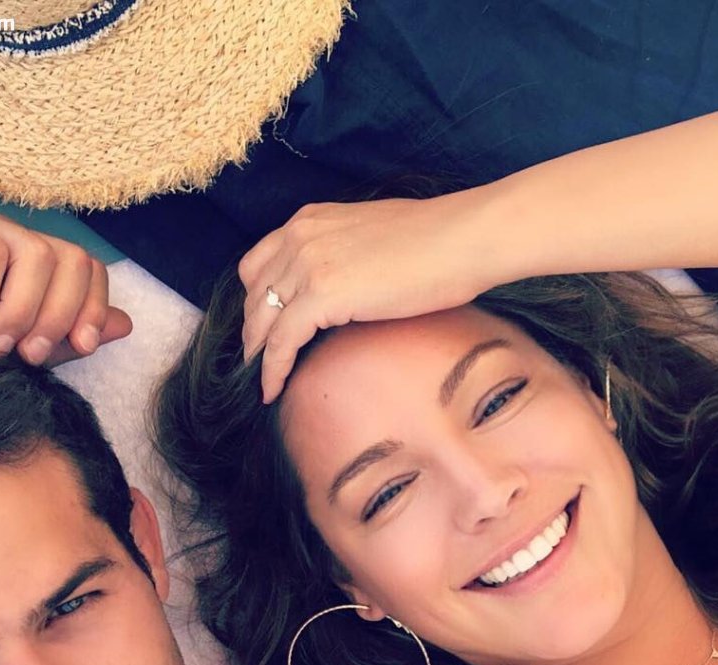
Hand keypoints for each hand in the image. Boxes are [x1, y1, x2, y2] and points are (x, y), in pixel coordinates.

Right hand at [0, 199, 131, 372]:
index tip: (77, 347)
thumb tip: (124, 323)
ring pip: (35, 254)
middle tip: (28, 354)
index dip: (91, 306)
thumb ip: (69, 338)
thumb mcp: (22, 353)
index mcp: (31, 265)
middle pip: (70, 257)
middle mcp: (8, 237)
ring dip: (19, 312)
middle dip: (58, 314)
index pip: (88, 267)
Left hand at [239, 193, 484, 400]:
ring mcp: (308, 264)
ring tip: (263, 382)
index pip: (258, 264)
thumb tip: (343, 289)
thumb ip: (342, 257)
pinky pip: (281, 342)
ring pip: (262, 320)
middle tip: (258, 363)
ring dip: (259, 356)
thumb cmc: (436, 243)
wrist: (464, 239)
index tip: (261, 329)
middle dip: (254, 331)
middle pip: (253, 294)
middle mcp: (300, 237)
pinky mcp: (322, 295)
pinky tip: (273, 391)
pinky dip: (273, 370)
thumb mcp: (370, 239)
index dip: (255, 301)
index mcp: (310, 220)